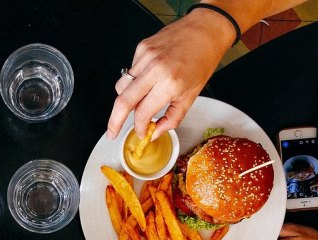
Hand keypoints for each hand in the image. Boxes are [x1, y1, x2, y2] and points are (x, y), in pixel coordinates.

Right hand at [106, 10, 232, 139]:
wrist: (205, 30)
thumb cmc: (202, 60)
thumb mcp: (191, 96)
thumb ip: (172, 118)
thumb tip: (155, 132)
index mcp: (170, 84)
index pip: (143, 113)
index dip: (139, 127)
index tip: (141, 132)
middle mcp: (155, 69)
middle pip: (123, 101)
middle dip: (114, 121)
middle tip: (112, 132)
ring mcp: (146, 57)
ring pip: (121, 87)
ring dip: (125, 100)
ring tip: (137, 102)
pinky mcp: (141, 48)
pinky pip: (129, 72)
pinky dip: (134, 81)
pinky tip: (148, 79)